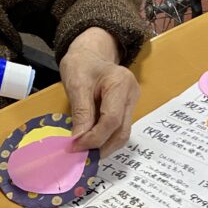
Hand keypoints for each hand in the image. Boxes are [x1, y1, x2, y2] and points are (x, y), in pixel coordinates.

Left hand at [59, 27, 138, 155]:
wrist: (91, 52)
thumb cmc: (82, 63)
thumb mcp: (76, 84)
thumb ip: (80, 112)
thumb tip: (78, 140)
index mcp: (121, 84)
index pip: (111, 120)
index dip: (94, 137)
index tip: (75, 146)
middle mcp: (131, 95)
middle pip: (121, 131)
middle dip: (101, 146)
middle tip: (81, 155)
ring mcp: (131, 102)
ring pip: (122, 133)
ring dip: (104, 145)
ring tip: (85, 152)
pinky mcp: (126, 109)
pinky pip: (118, 129)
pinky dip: (105, 138)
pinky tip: (91, 142)